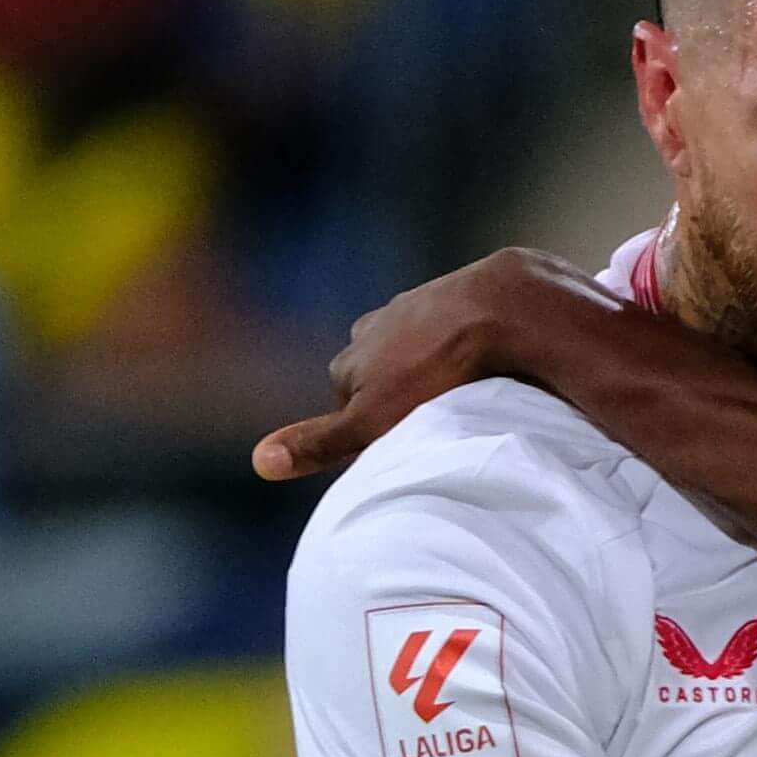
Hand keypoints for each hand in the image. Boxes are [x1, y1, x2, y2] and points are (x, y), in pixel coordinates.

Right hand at [253, 247, 609, 485]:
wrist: (497, 308)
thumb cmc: (434, 374)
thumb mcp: (372, 421)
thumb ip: (321, 441)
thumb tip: (259, 462)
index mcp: (349, 358)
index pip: (347, 407)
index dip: (371, 433)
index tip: (398, 450)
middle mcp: (373, 327)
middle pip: (379, 378)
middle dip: (399, 400)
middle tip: (434, 426)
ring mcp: (416, 306)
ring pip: (416, 352)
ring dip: (434, 374)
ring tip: (465, 398)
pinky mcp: (459, 295)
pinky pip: (457, 333)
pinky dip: (466, 350)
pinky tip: (489, 367)